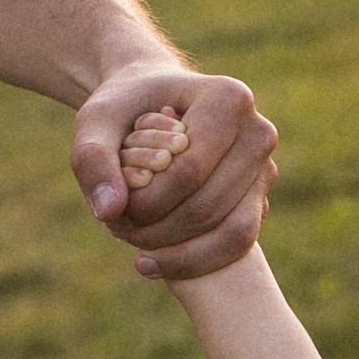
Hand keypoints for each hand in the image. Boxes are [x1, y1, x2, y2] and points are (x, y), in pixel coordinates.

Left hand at [71, 66, 277, 279]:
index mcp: (228, 99)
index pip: (190, 172)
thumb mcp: (94, 122)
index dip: (149, 203)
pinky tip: (153, 258)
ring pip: (229, 233)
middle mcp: (258, 132)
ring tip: (134, 243)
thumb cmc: (125, 108)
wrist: (152, 100)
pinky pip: (238, 243)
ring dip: (176, 251)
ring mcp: (266, 167)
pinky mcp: (261, 197)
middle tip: (118, 232)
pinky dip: (194, 259)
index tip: (113, 215)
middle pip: (210, 206)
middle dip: (159, 232)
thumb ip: (92, 160)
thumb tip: (109, 211)